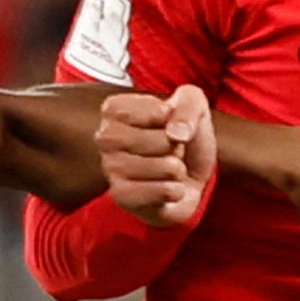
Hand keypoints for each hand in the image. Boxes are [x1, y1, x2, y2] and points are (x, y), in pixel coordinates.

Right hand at [98, 85, 217, 225]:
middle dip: (177, 146)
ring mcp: (110, 169)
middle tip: (169, 149)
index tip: (166, 122)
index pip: (153, 111)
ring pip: (165, 167)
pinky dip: (176, 191)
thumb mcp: (194, 104)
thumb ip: (189, 105)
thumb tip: (176, 134)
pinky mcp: (121, 196)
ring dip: (177, 169)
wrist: (189, 175)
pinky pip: (164, 191)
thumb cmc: (184, 134)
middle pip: (161, 140)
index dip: (171, 118)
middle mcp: (105, 137)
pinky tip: (166, 187)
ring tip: (167, 168)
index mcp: (115, 109)